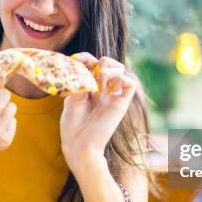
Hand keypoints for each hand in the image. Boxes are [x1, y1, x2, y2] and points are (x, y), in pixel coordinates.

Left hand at [60, 53, 136, 174]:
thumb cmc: (73, 126)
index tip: (75, 59)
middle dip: (97, 62)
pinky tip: (105, 87)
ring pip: (121, 68)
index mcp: (91, 88)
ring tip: (97, 82)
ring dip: (107, 69)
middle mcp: (104, 90)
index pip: (94, 64)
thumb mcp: (71, 98)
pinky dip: (119, 78)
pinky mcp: (121, 104)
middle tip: (87, 73)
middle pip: (109, 62)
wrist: (79, 144)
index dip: (86, 57)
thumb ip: (79, 81)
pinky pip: (130, 83)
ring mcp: (113, 96)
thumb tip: (83, 66)